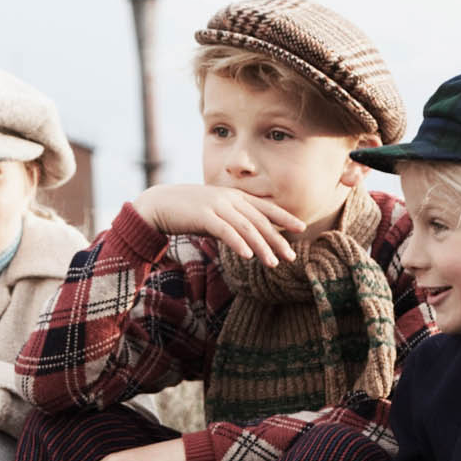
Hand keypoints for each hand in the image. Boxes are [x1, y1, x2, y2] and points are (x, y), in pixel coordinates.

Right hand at [128, 184, 302, 266]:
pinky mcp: (203, 216)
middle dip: (277, 239)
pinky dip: (238, 243)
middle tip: (291, 256)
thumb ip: (232, 223)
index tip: (301, 227)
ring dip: (261, 246)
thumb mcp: (215, 215)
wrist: (158, 205)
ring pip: (246, 227)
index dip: (285, 217)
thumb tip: (248, 240)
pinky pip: (225, 231)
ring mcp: (216, 205)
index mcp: (234, 197)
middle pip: (259, 221)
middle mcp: (229, 199)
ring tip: (273, 263)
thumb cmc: (188, 212)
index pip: (265, 208)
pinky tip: (248, 255)